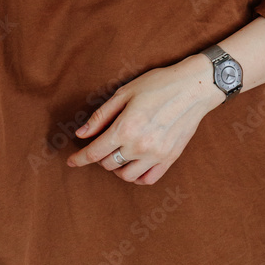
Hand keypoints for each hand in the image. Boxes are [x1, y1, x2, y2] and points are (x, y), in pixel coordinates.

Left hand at [65, 56, 224, 184]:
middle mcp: (139, 146)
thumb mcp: (125, 92)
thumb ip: (101, 116)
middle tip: (104, 142)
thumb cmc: (158, 84)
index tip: (71, 161)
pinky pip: (148, 179)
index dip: (80, 158)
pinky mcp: (169, 158)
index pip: (95, 152)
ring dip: (117, 167)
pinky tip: (135, 163)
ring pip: (126, 175)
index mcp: (125, 128)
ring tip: (119, 153)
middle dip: (100, 156)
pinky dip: (137, 176)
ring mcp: (156, 155)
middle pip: (108, 164)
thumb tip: (81, 134)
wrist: (193, 88)